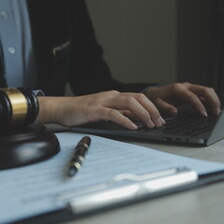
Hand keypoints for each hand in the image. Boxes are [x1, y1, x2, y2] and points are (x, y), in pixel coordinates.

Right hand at [36, 91, 164, 129]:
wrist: (63, 108)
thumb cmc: (83, 111)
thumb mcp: (106, 111)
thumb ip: (120, 113)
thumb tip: (137, 119)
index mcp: (115, 96)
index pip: (139, 98)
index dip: (152, 107)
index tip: (160, 119)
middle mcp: (111, 96)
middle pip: (138, 98)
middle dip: (152, 110)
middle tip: (159, 123)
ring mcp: (103, 101)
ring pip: (129, 103)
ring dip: (143, 114)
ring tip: (150, 124)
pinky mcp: (94, 110)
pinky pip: (113, 113)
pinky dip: (125, 120)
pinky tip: (133, 127)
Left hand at [144, 82, 220, 116]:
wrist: (156, 93)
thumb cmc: (157, 99)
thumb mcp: (158, 104)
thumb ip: (166, 108)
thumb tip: (175, 111)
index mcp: (177, 89)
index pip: (192, 97)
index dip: (199, 106)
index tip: (204, 115)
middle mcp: (185, 86)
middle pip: (204, 90)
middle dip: (212, 100)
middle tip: (216, 112)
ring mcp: (190, 87)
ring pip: (206, 90)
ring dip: (214, 100)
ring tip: (217, 111)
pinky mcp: (192, 91)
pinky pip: (204, 94)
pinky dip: (210, 100)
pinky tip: (214, 108)